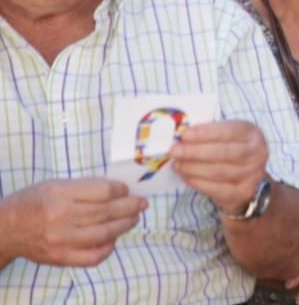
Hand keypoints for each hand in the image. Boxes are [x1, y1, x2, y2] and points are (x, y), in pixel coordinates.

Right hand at [0, 179, 146, 267]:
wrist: (7, 228)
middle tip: (142, 204)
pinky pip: (93, 256)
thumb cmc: (35, 201)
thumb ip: (86, 187)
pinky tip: (114, 239)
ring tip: (134, 219)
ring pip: (104, 234)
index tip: (128, 189)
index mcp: (61, 194)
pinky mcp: (61, 258)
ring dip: (125, 226)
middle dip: (130, 207)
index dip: (121, 190)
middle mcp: (62, 217)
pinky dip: (108, 248)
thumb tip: (119, 190)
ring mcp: (62, 240)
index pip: (103, 191)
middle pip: (107, 212)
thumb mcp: (57, 184)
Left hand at [169, 120, 267, 214]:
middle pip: (224, 153)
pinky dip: (198, 182)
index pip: (229, 131)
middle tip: (174, 150)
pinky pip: (217, 189)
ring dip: (193, 168)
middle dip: (195, 152)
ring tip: (177, 163)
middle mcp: (258, 153)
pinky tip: (186, 176)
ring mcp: (253, 175)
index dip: (206, 133)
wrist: (247, 176)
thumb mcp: (226, 135)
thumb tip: (180, 135)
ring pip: (219, 172)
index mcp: (252, 133)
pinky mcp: (243, 193)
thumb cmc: (230, 149)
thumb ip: (208, 133)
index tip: (184, 135)